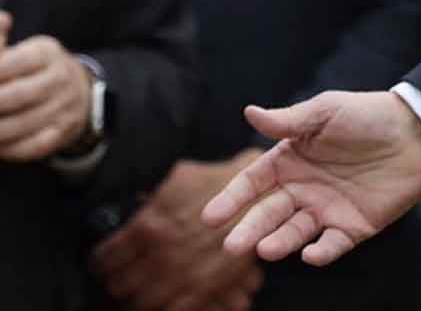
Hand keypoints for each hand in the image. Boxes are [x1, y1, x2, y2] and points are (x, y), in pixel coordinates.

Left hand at [0, 19, 93, 161]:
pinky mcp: (63, 131)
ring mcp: (64, 106)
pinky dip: (10, 149)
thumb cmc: (35, 69)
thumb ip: (0, 40)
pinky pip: (34, 145)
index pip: (12, 63)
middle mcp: (60, 78)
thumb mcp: (24, 49)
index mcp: (46, 53)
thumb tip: (2, 20)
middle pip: (16, 96)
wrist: (79, 92)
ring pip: (22, 124)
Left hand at [90, 158, 262, 309]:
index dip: (101, 262)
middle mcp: (162, 256)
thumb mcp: (177, 179)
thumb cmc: (220, 183)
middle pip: (119, 285)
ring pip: (142, 302)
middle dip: (116, 282)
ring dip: (136, 297)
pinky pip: (173, 310)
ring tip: (138, 290)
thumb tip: (132, 205)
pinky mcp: (206, 289)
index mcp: (148, 228)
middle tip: (117, 278)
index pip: (105, 260)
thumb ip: (150, 197)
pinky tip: (163, 300)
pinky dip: (165, 307)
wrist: (262, 194)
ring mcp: (184, 276)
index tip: (104, 263)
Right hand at [201, 91, 420, 266]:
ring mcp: (326, 209)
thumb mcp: (326, 111)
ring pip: (295, 232)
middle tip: (232, 247)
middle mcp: (302, 189)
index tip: (211, 217)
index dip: (232, 199)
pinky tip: (311, 254)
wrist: (419, 131)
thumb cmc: (368, 116)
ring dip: (280, 242)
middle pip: (268, 214)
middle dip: (249, 230)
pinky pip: (333, 244)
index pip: (253, 183)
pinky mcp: (354, 226)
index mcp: (290, 161)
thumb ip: (288, 120)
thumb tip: (248, 112)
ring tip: (265, 249)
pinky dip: (321, 252)